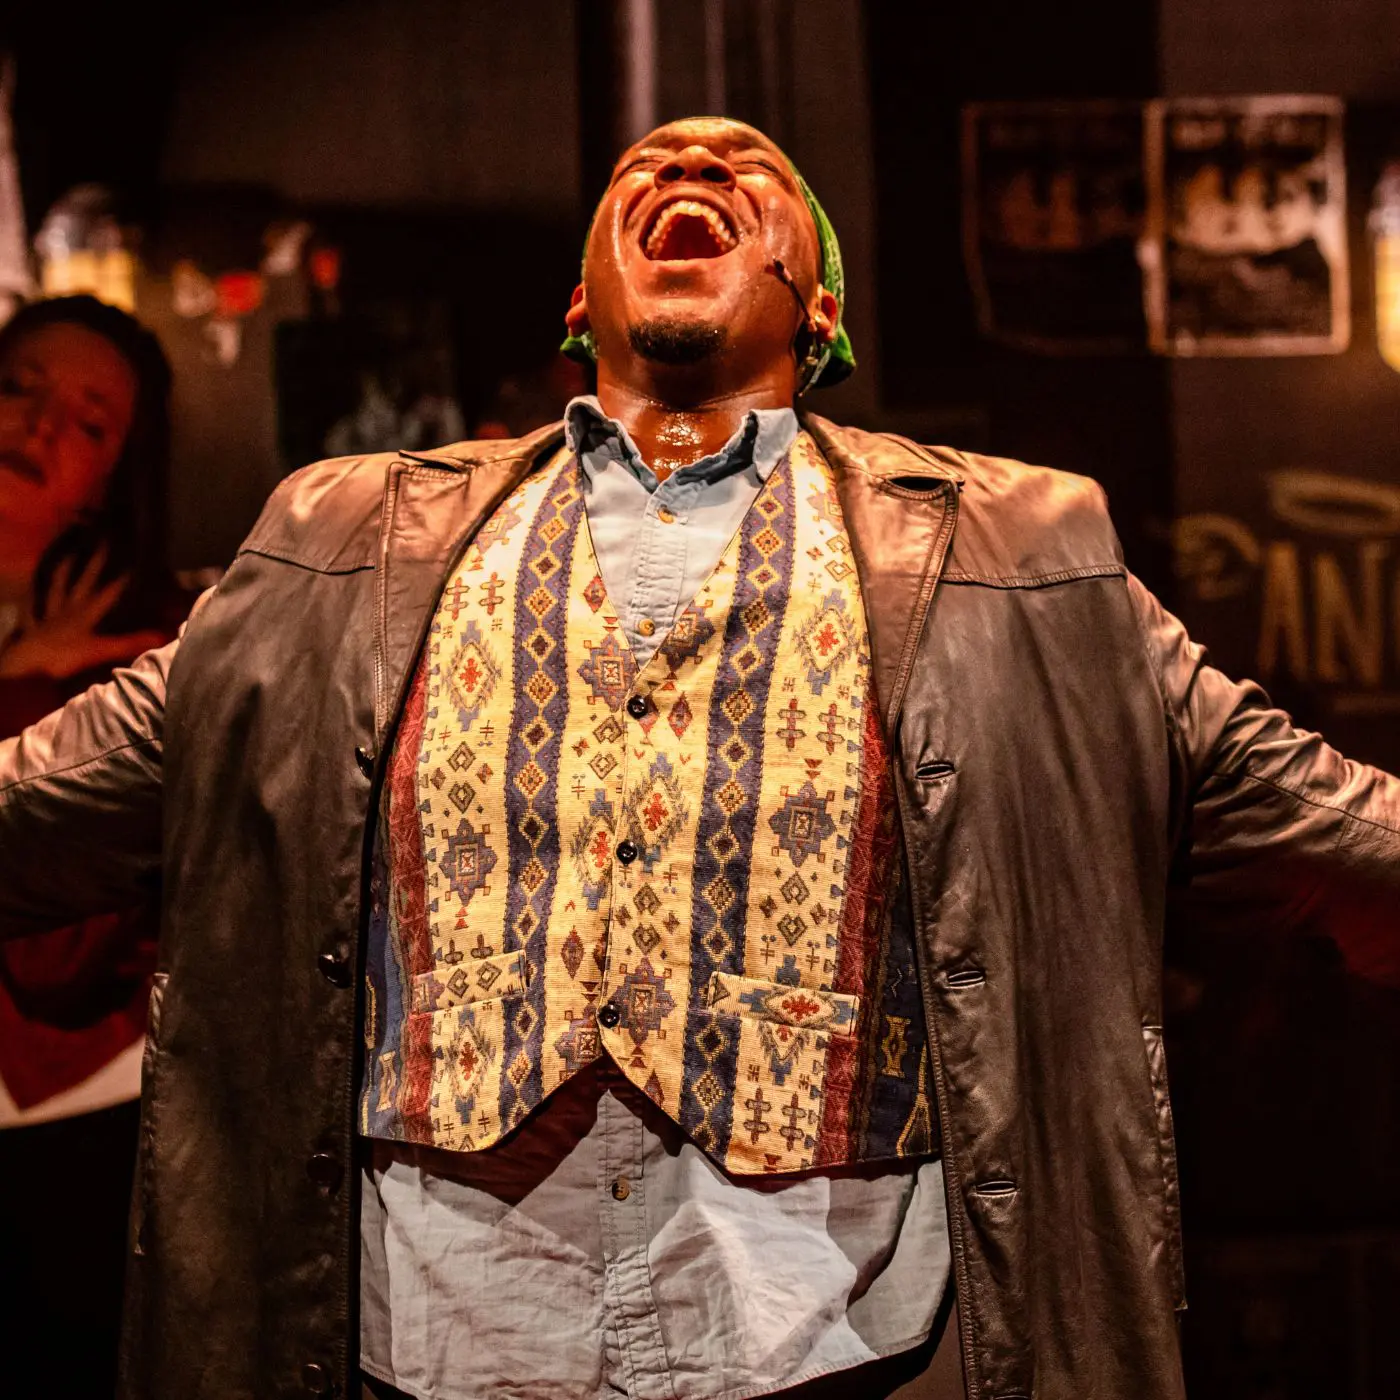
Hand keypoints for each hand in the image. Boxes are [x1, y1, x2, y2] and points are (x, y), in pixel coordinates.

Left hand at [0, 549, 166, 679]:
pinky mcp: (34, 624)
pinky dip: (32, 597)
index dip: (123, 577)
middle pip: (83, 581)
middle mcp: (69, 607)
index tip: (136, 561)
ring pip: (57, 587)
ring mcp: (50, 614)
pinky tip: (31, 590)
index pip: (109, 592)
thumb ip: (129, 643)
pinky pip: (32, 607)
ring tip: (68, 556)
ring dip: (63, 571)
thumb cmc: (64, 657)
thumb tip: (163, 635)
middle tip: (102, 543)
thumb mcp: (100, 651)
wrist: (27, 666)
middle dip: (94, 563)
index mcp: (86, 613)